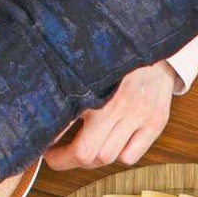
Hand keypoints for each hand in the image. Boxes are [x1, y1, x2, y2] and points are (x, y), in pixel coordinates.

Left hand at [43, 62, 177, 172]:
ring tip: (83, 148)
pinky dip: (118, 155)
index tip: (44, 149)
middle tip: (57, 155)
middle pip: (88, 154)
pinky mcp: (156, 121)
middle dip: (67, 160)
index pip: (67, 132)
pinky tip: (111, 142)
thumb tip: (41, 119)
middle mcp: (118, 103)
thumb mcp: (80, 64)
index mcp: (94, 88)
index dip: (54, 152)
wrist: (150, 35)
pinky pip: (131, 156)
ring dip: (91, 160)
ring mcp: (140, 114)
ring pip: (108, 157)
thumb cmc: (112, 49)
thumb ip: (62, 89)